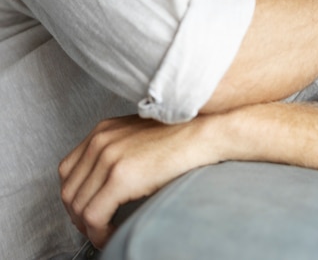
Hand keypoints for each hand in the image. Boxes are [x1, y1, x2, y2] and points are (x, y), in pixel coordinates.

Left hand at [59, 114, 218, 248]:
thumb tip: (103, 183)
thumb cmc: (177, 139)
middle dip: (78, 216)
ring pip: (77, 206)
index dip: (74, 196)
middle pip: (69, 189)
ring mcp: (109, 157)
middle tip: (94, 228)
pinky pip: (93, 216)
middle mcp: (100, 141)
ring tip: (104, 232)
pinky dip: (98, 233)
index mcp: (102, 130)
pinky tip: (112, 233)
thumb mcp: (136, 137)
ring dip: (87, 227)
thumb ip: (115, 151)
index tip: (87, 211)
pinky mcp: (121, 176)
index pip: (67, 171)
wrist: (202, 135)